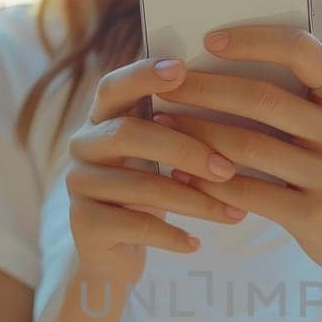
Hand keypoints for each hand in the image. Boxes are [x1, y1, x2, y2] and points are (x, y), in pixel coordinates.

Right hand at [66, 57, 246, 284]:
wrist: (112, 252)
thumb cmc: (150, 188)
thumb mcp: (163, 153)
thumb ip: (182, 124)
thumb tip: (242, 97)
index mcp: (103, 116)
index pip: (115, 86)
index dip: (143, 75)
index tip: (182, 70)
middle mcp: (84, 144)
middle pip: (129, 134)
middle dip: (185, 149)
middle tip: (227, 168)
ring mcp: (79, 184)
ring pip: (140, 186)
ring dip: (193, 199)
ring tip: (234, 212)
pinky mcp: (84, 224)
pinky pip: (135, 226)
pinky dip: (171, 235)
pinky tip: (196, 244)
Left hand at [157, 27, 321, 288]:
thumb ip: (303, 108)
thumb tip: (226, 74)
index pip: (304, 52)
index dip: (255, 40)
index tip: (210, 39)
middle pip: (264, 98)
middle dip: (206, 88)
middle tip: (164, 84)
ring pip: (249, 146)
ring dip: (198, 133)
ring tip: (163, 125)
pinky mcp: (316, 216)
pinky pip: (249, 193)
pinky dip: (210, 182)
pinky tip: (180, 175)